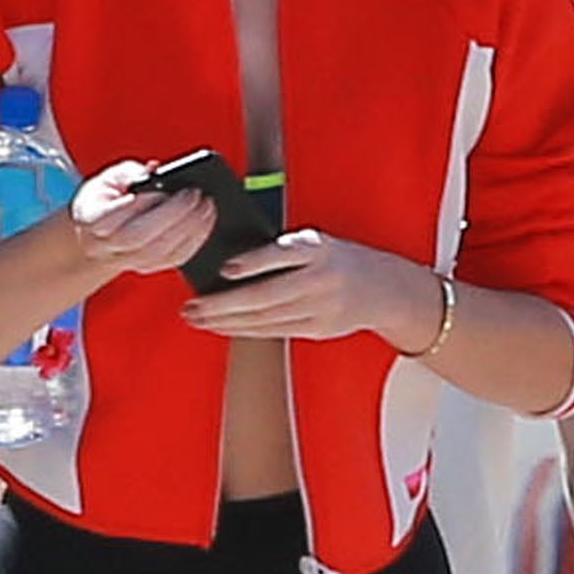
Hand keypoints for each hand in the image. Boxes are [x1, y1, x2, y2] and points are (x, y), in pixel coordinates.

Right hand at [72, 162, 207, 285]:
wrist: (100, 234)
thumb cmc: (108, 198)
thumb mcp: (110, 178)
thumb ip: (129, 172)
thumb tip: (155, 170)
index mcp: (93, 218)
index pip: (115, 215)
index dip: (142, 204)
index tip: (167, 189)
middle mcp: (108, 245)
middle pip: (141, 237)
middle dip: (173, 215)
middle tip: (197, 195)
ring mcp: (129, 261)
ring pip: (160, 251)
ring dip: (189, 229)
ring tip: (207, 206)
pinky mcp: (149, 267)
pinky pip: (175, 258)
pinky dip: (194, 241)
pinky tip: (206, 222)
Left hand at [180, 233, 443, 348]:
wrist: (381, 288)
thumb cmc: (334, 259)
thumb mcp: (313, 242)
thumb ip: (278, 250)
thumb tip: (227, 265)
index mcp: (318, 249)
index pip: (282, 255)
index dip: (253, 263)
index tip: (224, 268)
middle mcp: (321, 280)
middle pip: (266, 296)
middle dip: (224, 304)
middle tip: (192, 306)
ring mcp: (321, 308)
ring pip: (266, 318)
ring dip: (227, 321)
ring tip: (197, 318)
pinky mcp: (319, 328)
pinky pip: (275, 331)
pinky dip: (245, 329)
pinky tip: (222, 326)